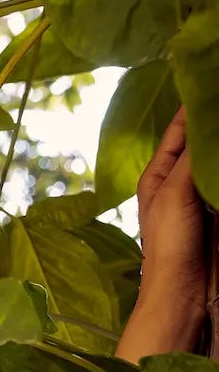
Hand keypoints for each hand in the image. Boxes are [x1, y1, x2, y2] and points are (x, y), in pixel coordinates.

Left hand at [125, 106, 208, 357]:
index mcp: (158, 173)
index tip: (217, 77)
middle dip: (217, 123)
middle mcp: (179, 180)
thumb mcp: (174, 194)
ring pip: (217, 160)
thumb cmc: (169, 246)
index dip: (199, 103)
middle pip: (204, 141)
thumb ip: (191, 157)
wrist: (185, 294)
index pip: (181, 127)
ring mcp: (202, 196)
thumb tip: (207, 121)